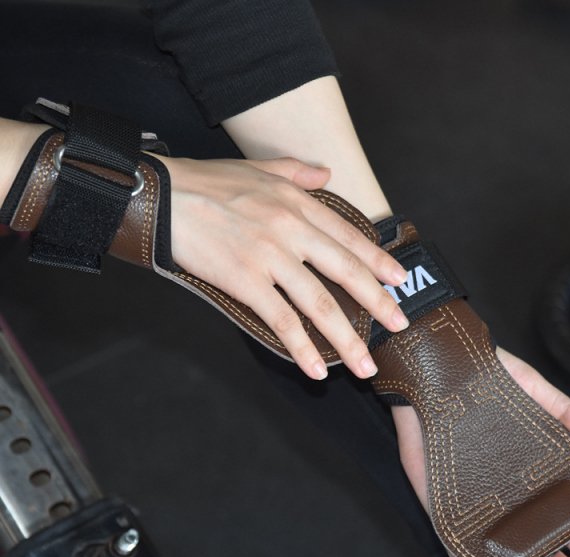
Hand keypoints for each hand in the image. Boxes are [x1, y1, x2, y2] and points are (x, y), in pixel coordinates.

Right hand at [162, 155, 408, 379]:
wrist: (162, 194)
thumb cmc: (208, 182)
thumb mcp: (259, 167)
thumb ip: (297, 171)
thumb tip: (328, 174)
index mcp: (298, 203)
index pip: (349, 237)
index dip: (378, 261)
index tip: (399, 281)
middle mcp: (291, 229)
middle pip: (346, 272)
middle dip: (377, 304)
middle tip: (400, 326)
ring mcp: (270, 256)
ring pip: (319, 303)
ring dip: (347, 339)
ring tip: (366, 365)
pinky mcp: (245, 280)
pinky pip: (281, 321)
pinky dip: (302, 348)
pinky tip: (317, 369)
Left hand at [391, 347, 569, 556]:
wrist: (433, 358)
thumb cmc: (481, 369)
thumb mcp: (528, 386)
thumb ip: (561, 409)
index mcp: (515, 456)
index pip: (547, 500)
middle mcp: (488, 473)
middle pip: (518, 522)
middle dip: (542, 553)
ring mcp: (457, 480)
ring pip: (482, 530)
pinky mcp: (428, 479)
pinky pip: (439, 517)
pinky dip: (452, 545)